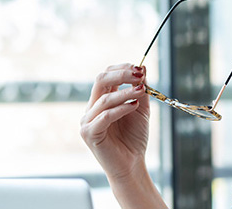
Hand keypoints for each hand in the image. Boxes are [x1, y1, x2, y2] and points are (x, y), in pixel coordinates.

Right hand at [80, 63, 150, 179]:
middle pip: (101, 80)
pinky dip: (121, 108)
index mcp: (101, 100)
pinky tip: (134, 106)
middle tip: (139, 74)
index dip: (122, 68)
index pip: (106, 75)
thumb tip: (143, 67)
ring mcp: (88, 121)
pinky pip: (105, 116)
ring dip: (125, 92)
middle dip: (121, 74)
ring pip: (104, 98)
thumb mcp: (140, 109)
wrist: (132, 164)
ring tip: (142, 91)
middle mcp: (92, 108)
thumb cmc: (134, 138)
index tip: (140, 68)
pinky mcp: (89, 133)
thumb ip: (140, 90)